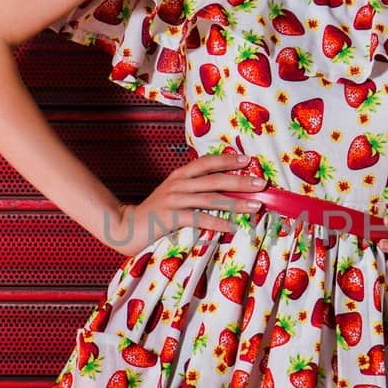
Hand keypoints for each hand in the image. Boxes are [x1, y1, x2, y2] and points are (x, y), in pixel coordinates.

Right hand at [103, 148, 267, 255]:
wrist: (125, 227)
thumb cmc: (155, 214)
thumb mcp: (174, 196)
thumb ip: (193, 191)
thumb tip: (224, 192)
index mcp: (180, 176)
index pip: (207, 163)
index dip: (228, 161)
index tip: (248, 160)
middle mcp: (178, 184)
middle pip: (215, 179)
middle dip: (240, 181)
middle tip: (262, 183)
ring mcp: (174, 200)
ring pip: (211, 199)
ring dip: (236, 203)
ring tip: (256, 206)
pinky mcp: (171, 217)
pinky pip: (199, 219)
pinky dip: (218, 222)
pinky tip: (232, 226)